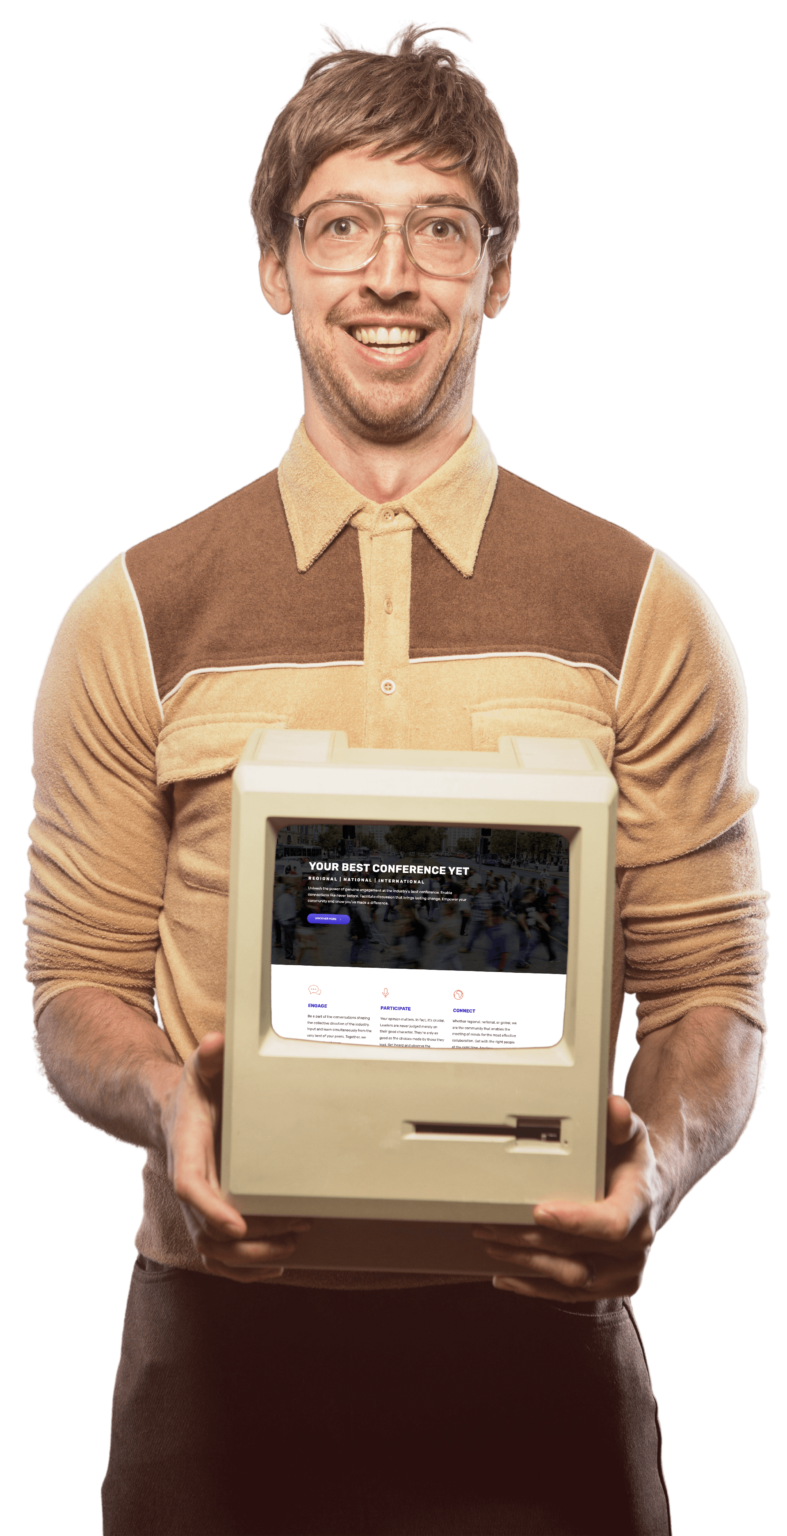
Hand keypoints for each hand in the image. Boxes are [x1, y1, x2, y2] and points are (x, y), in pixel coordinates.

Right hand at [161, 1031, 310, 1282]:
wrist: (171, 1114)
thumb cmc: (194, 1092)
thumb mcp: (198, 1068)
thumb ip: (207, 1057)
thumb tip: (216, 1042)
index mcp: (185, 1149)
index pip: (189, 1186)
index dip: (210, 1209)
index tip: (237, 1225)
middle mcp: (188, 1184)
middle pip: (205, 1231)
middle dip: (250, 1241)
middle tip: (295, 1228)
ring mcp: (195, 1207)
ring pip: (212, 1252)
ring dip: (251, 1259)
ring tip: (292, 1245)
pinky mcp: (206, 1217)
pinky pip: (218, 1257)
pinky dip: (243, 1270)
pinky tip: (276, 1266)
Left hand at [471, 1095, 661, 1302]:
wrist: (649, 1193)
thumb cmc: (630, 1161)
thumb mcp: (629, 1133)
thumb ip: (619, 1121)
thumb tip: (614, 1108)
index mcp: (641, 1204)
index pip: (612, 1223)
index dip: (575, 1221)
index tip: (539, 1210)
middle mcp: (638, 1244)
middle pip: (578, 1250)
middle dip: (530, 1237)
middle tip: (491, 1223)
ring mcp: (626, 1270)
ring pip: (570, 1277)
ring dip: (526, 1262)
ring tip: (491, 1243)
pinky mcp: (611, 1287)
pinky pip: (570, 1295)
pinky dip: (534, 1287)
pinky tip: (506, 1276)